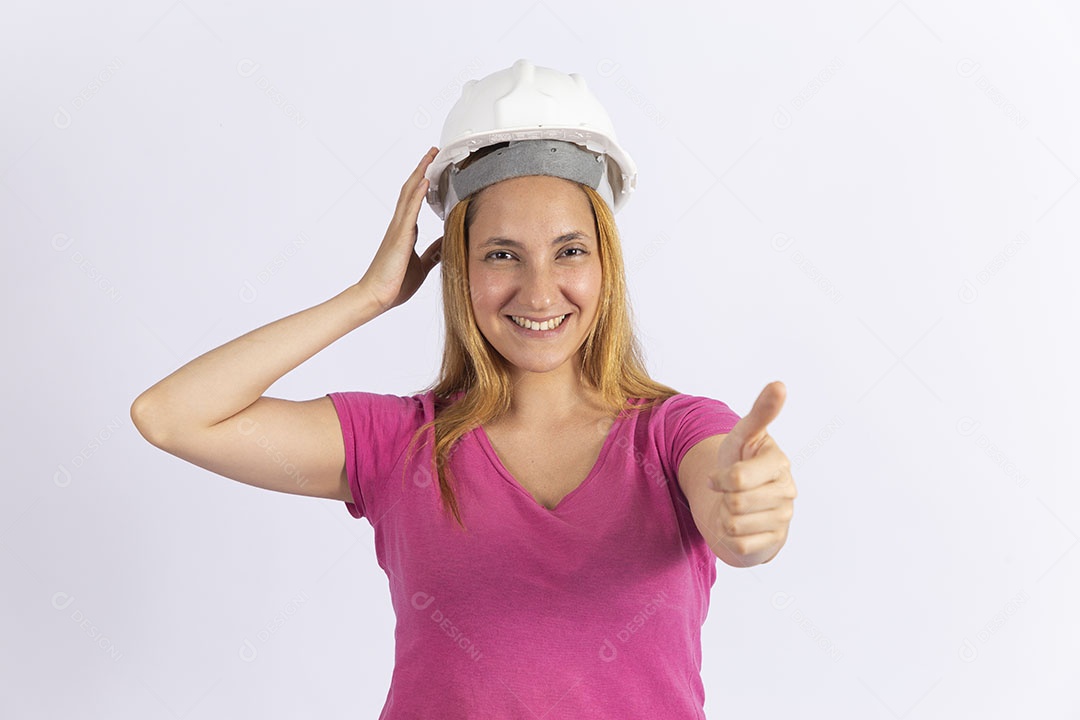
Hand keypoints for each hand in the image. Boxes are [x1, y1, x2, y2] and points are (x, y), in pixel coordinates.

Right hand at [358, 147, 443, 311]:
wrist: (376, 297)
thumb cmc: (394, 284)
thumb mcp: (422, 266)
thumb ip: (433, 253)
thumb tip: (445, 244)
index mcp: (406, 232)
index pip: (415, 200)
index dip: (424, 183)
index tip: (434, 169)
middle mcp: (400, 226)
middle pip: (411, 189)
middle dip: (422, 169)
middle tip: (434, 152)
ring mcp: (398, 229)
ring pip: (409, 193)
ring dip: (420, 173)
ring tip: (431, 156)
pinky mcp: (399, 237)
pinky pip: (409, 210)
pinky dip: (417, 193)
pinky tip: (424, 180)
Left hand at [704, 381, 796, 565]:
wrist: (738, 501)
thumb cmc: (739, 463)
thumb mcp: (743, 436)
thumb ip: (760, 412)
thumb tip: (780, 384)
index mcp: (778, 462)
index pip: (737, 479)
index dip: (719, 478)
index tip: (718, 477)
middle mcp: (787, 491)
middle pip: (734, 503)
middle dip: (723, 498)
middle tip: (729, 493)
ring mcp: (784, 519)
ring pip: (734, 524)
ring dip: (725, 517)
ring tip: (735, 508)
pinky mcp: (774, 543)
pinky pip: (738, 545)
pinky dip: (730, 538)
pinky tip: (739, 527)